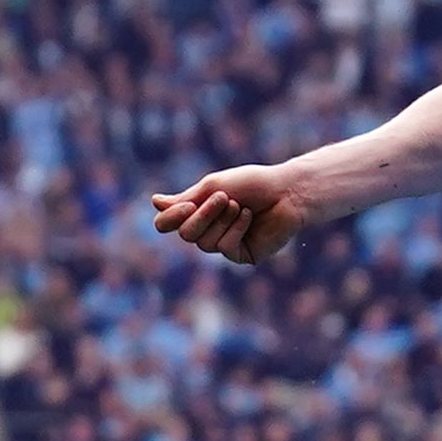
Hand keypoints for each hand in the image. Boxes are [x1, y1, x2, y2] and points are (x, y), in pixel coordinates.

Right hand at [149, 164, 317, 265]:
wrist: (287, 192)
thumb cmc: (252, 184)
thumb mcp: (213, 187)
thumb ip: (185, 199)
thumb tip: (154, 203)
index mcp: (197, 213)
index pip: (166, 225)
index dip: (171, 219)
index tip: (186, 205)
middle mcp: (207, 231)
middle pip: (186, 234)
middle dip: (204, 215)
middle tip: (225, 197)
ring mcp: (224, 245)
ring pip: (204, 243)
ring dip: (222, 220)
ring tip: (239, 205)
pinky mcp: (242, 256)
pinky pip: (225, 248)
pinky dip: (236, 229)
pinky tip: (249, 217)